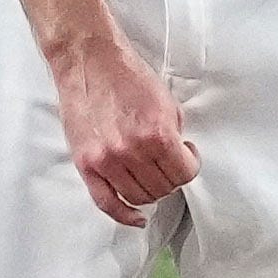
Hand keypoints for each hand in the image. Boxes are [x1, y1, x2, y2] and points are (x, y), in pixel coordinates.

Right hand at [49, 28, 198, 223]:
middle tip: (167, 163)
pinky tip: (136, 217)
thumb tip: (178, 157)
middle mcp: (132, 152)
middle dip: (171, 177)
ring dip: (151, 191)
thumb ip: (174, 134)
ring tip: (150, 174)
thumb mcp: (166, 101)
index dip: (191, 166)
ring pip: (139, 197)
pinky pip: (106, 202)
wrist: (89, 60)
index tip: (187, 157)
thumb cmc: (126, 76)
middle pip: (163, 188)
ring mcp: (107, 160)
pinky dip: (124, 215)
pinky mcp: (86, 164)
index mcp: (157, 134)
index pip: (185, 173)